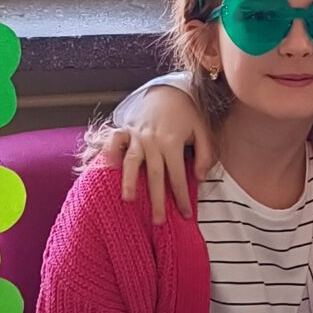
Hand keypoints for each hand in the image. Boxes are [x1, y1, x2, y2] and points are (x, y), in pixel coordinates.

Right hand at [95, 92, 215, 226]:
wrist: (168, 89)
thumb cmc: (187, 113)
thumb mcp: (203, 130)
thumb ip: (205, 154)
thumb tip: (199, 177)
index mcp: (173, 142)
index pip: (177, 176)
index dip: (182, 197)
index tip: (186, 215)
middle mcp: (153, 141)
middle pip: (155, 176)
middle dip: (157, 200)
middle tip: (159, 222)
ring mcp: (136, 135)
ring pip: (132, 162)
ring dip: (129, 181)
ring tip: (129, 200)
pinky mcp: (125, 130)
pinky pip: (114, 142)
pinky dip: (109, 154)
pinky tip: (108, 169)